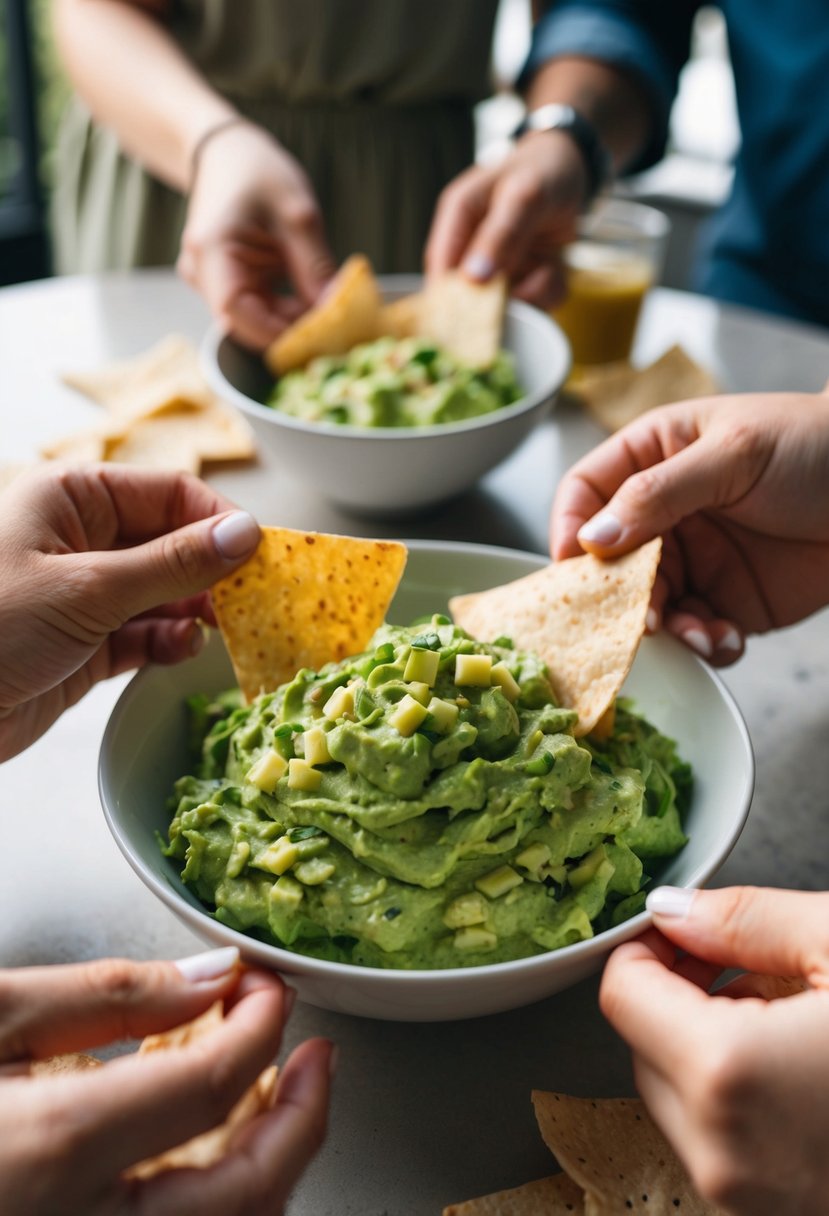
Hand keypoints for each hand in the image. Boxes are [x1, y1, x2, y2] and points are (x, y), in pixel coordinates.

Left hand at [0, 463, 260, 759]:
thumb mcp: (87, 589)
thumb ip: (172, 564)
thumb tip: (245, 534)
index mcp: (73, 498)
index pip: (170, 492)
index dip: (221, 521)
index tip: (264, 555)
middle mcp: (82, 538)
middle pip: (173, 542)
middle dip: (215, 572)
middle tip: (257, 600)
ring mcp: (84, 593)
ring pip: (165, 592)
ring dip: (196, 612)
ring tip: (227, 630)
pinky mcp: (85, 644)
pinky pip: (145, 634)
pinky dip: (169, 643)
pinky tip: (182, 650)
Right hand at [0, 949, 332, 1214]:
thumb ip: (105, 996)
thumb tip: (208, 979)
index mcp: (54, 1151)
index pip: (212, 1085)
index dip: (261, 1025)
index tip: (268, 988)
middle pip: (248, 1192)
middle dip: (303, 1114)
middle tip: (315, 1055)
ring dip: (269, 1156)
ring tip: (270, 1090)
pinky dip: (219, 1189)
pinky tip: (209, 1140)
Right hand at [178, 122, 336, 348]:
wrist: (228, 154)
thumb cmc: (257, 171)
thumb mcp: (298, 213)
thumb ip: (314, 265)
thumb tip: (333, 310)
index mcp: (212, 249)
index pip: (235, 311)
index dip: (273, 331)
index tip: (314, 337)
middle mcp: (203, 272)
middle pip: (244, 321)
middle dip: (287, 328)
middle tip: (332, 325)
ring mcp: (210, 280)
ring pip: (252, 319)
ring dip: (289, 319)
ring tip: (325, 305)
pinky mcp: (225, 283)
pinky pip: (255, 308)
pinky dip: (283, 309)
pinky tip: (308, 297)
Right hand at [424, 130, 586, 307]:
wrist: (574, 168)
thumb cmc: (542, 171)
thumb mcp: (523, 196)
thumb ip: (499, 235)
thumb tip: (473, 278)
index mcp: (458, 218)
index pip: (440, 265)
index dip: (447, 297)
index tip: (464, 321)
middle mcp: (472, 247)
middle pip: (470, 295)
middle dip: (498, 302)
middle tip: (521, 293)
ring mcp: (498, 266)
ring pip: (507, 304)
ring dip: (530, 296)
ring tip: (546, 270)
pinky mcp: (523, 277)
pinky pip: (534, 301)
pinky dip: (549, 291)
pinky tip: (554, 268)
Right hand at [550, 391, 828, 663]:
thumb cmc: (814, 443)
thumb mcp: (732, 454)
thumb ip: (658, 493)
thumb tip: (593, 538)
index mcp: (654, 457)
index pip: (586, 492)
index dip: (570, 528)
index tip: (571, 566)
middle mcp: (664, 512)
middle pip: (610, 563)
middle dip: (620, 595)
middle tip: (638, 619)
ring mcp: (696, 558)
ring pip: (651, 606)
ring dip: (667, 629)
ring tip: (698, 634)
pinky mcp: (729, 599)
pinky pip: (698, 632)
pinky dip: (707, 644)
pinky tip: (727, 638)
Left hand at [600, 885, 828, 1213]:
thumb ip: (744, 919)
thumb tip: (673, 911)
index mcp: (727, 1077)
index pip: (622, 994)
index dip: (648, 948)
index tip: (685, 931)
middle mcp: (723, 1153)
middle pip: (642, 1047)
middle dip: (677, 994)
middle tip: (739, 962)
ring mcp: (751, 1197)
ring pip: (677, 1096)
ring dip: (707, 1045)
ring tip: (782, 1011)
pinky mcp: (779, 1212)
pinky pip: (720, 1140)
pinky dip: (737, 1096)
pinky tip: (796, 1064)